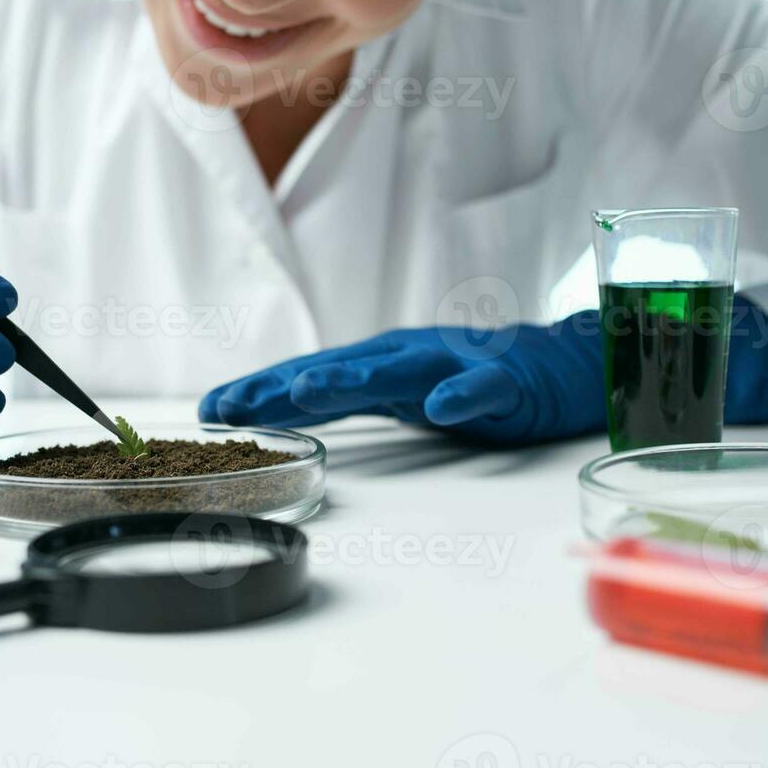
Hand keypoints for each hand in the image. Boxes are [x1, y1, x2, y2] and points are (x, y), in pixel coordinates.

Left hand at [199, 318, 605, 445]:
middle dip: (281, 386)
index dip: (258, 391)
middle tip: (233, 405)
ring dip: (354, 378)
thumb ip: (348, 399)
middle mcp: (408, 356)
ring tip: (309, 391)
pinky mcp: (506, 381)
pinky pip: (484, 388)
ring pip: (400, 371)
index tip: (207, 409)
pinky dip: (464, 395)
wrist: (560, 365)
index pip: (308, 378)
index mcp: (380, 364)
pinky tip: (443, 408)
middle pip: (338, 371)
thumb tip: (280, 410)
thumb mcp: (399, 393)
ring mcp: (455, 365)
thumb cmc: (472, 379)